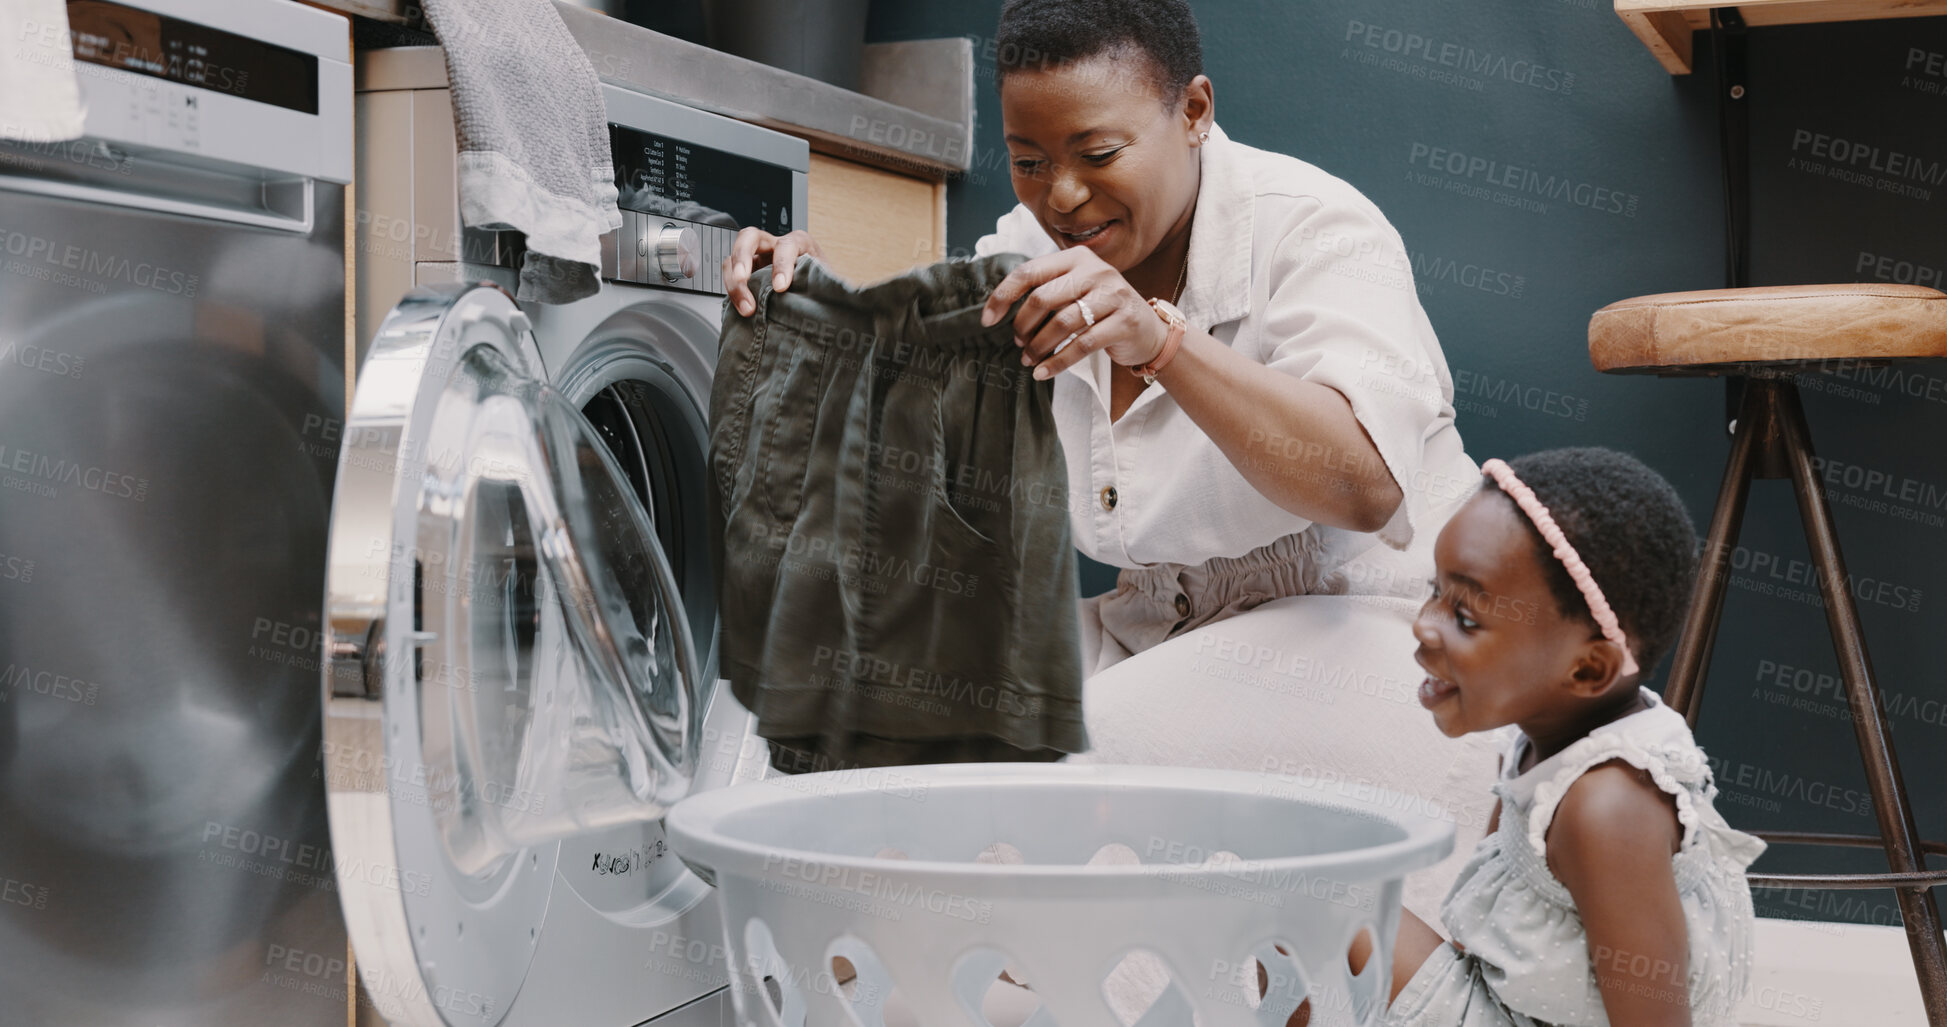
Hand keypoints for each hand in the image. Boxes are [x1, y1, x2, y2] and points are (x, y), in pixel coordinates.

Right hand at [721, 228, 823, 316]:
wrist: (818, 301)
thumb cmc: (823, 289)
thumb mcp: (829, 284)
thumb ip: (826, 284)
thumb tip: (832, 293)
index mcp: (798, 243)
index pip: (786, 245)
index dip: (782, 263)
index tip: (781, 287)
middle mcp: (773, 246)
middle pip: (749, 238)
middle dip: (742, 257)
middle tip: (742, 279)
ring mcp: (756, 261)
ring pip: (733, 259)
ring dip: (734, 282)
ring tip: (747, 308)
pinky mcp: (746, 278)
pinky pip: (730, 279)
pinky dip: (732, 293)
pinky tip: (741, 308)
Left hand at [977, 247, 1169, 380]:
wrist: (1149, 331)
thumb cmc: (1103, 311)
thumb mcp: (1077, 291)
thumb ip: (1048, 291)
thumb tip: (1002, 310)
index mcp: (1076, 258)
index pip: (1029, 272)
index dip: (1003, 296)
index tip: (987, 320)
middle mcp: (1096, 271)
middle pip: (1043, 298)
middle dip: (1023, 325)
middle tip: (1018, 342)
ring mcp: (1113, 295)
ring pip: (1062, 323)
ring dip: (1039, 346)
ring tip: (1028, 359)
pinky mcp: (1124, 321)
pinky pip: (1082, 345)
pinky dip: (1058, 362)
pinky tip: (1044, 372)